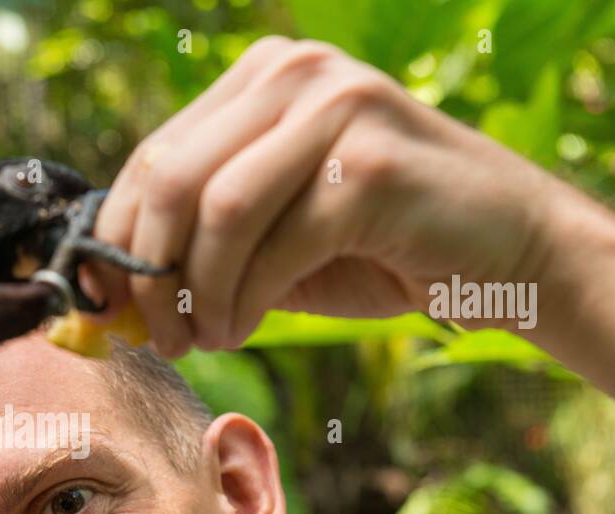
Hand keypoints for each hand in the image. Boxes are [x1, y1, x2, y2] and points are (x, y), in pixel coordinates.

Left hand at [87, 36, 562, 356]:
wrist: (509, 254)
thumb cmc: (380, 248)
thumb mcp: (271, 240)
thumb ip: (200, 247)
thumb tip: (110, 291)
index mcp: (262, 78)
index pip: (155, 155)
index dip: (116, 238)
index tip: (106, 303)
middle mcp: (295, 74)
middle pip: (172, 176)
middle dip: (146, 271)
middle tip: (152, 335)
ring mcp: (336, 108)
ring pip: (216, 210)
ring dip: (194, 293)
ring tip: (203, 338)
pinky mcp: (369, 164)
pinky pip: (272, 245)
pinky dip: (240, 302)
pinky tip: (241, 329)